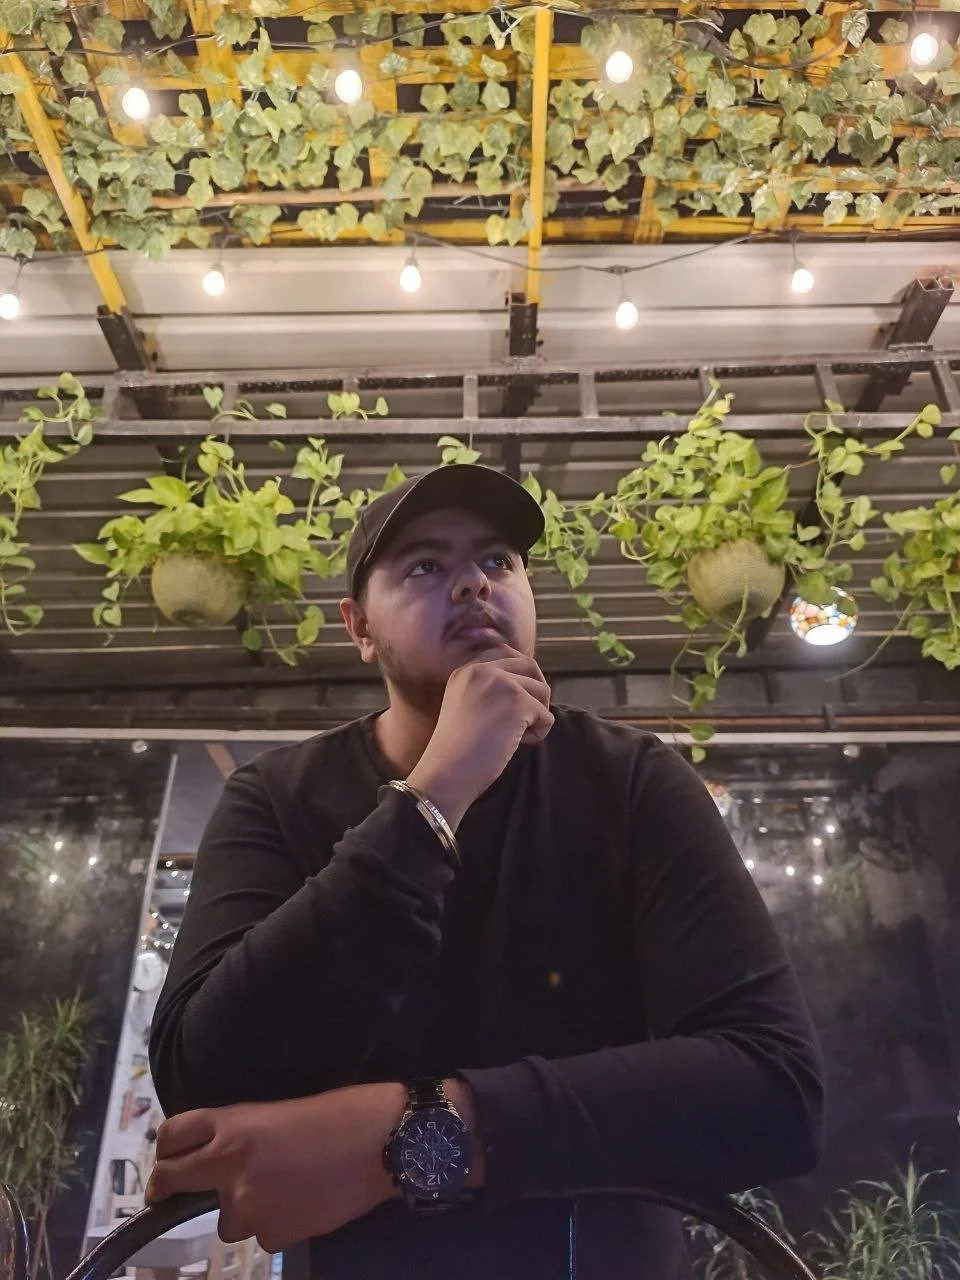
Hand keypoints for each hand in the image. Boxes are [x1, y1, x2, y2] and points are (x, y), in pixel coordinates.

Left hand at [144, 1082, 405, 1252]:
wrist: (381, 1143)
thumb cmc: (340, 1115)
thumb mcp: (279, 1113)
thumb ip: (241, 1135)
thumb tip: (218, 1156)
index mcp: (233, 1124)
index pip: (172, 1136)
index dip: (164, 1152)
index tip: (163, 1166)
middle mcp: (229, 1164)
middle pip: (172, 1179)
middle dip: (167, 1190)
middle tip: (167, 1196)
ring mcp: (248, 1202)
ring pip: (227, 1220)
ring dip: (244, 1211)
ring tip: (287, 1190)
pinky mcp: (272, 1233)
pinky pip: (263, 1235)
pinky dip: (279, 1225)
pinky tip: (306, 1204)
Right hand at [407, 643, 552, 828]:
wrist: (447, 772)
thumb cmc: (456, 751)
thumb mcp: (465, 706)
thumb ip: (488, 690)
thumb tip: (529, 686)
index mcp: (466, 670)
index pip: (507, 653)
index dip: (521, 675)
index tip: (518, 700)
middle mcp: (483, 670)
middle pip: (530, 666)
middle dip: (535, 691)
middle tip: (527, 718)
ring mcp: (501, 684)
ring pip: (542, 691)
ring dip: (536, 716)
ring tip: (515, 736)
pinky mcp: (517, 703)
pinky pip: (547, 716)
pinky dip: (538, 734)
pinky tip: (516, 745)